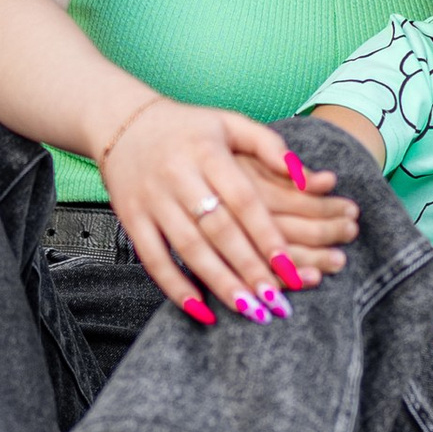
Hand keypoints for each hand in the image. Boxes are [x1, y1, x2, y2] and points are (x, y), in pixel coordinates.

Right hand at [101, 97, 356, 320]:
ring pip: (189, 249)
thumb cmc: (188, 128)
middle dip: (250, 268)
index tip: (293, 268)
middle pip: (219, 230)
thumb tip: (310, 179)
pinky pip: (152, 258)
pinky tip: (200, 308)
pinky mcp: (131, 217)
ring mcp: (152, 199)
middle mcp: (179, 176)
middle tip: (276, 301)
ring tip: (249, 310)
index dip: (268, 236)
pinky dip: (175, 286)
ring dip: (220, 282)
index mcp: (208, 152)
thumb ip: (270, 146)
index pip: (245, 200)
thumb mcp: (230, 122)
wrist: (122, 121)